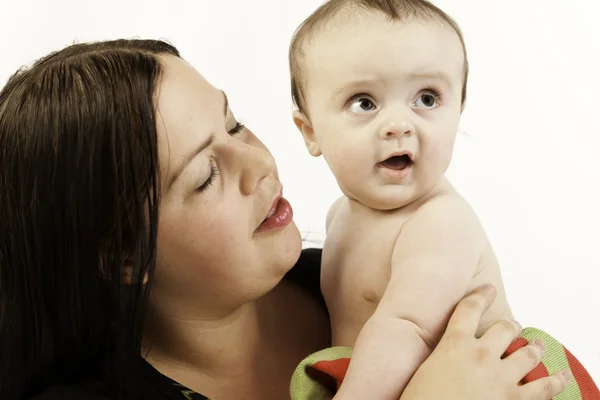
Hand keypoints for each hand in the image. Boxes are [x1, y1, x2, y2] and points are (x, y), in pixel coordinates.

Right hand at [400, 284, 571, 399]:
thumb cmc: (422, 399)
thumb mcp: (424, 370)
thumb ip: (440, 357)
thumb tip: (445, 357)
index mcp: (455, 345)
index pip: (469, 309)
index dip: (481, 296)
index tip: (488, 289)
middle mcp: (481, 355)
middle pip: (505, 329)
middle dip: (510, 326)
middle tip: (512, 326)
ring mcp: (502, 378)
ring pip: (527, 354)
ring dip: (534, 348)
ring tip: (538, 344)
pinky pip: (544, 388)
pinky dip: (555, 381)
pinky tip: (562, 376)